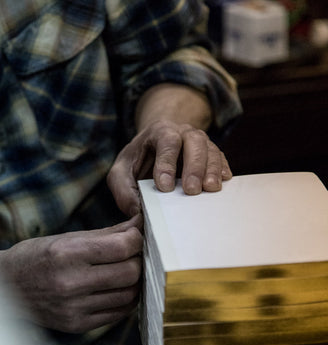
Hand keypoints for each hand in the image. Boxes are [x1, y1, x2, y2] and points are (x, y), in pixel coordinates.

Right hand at [0, 216, 142, 332]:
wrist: (4, 289)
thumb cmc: (35, 258)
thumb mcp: (66, 238)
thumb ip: (107, 233)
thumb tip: (138, 225)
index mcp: (67, 254)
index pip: (122, 247)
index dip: (137, 239)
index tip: (136, 237)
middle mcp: (71, 282)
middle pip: (130, 272)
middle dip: (138, 260)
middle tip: (133, 254)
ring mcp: (75, 307)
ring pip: (129, 295)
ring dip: (134, 281)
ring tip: (125, 271)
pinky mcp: (78, 325)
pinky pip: (118, 313)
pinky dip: (125, 299)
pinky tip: (117, 289)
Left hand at [107, 120, 231, 216]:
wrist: (151, 151)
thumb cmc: (135, 163)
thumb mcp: (120, 174)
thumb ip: (123, 191)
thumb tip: (138, 212)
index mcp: (159, 131)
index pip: (166, 141)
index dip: (167, 163)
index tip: (164, 187)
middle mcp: (182, 132)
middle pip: (194, 141)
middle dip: (193, 166)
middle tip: (191, 190)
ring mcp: (199, 142)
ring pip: (210, 149)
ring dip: (211, 169)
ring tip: (210, 189)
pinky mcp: (210, 154)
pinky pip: (220, 157)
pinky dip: (222, 169)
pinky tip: (224, 181)